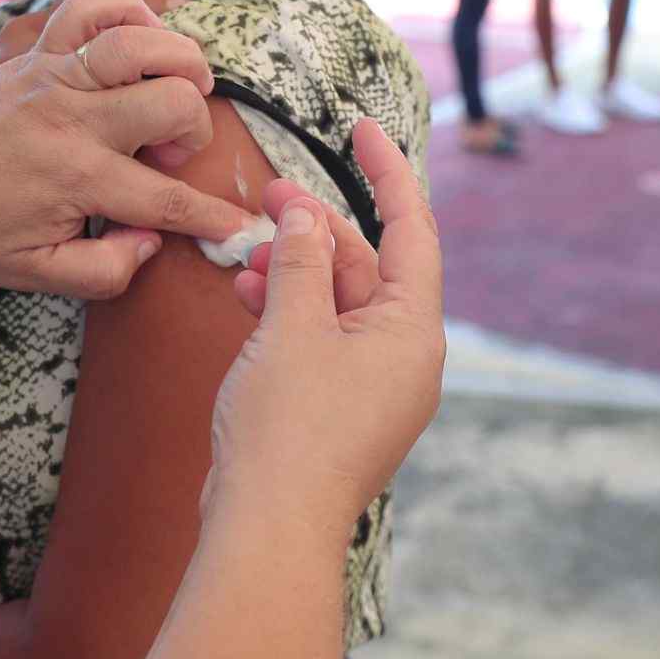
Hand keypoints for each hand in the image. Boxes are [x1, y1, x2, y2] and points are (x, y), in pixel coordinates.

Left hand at [0, 0, 252, 298]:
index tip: (242, 226)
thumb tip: (151, 243)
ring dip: (179, 62)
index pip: (167, 200)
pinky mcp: (40, 50)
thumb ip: (101, 271)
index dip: (215, 217)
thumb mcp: (32, 271)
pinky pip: (91, 5)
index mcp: (75, 178)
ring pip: (140, 42)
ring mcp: (56, 75)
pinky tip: (143, 38)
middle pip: (172, 101)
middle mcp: (73, 119)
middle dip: (196, 128)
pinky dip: (129, 8)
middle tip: (175, 152)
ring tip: (178, 89)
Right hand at [209, 121, 444, 539]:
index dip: (388, 173)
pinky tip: (248, 295)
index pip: (412, 230)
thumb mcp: (291, 328)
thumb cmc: (289, 432)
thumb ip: (302, 263)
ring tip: (247, 251)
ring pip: (338, 303)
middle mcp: (403, 357)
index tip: (361, 130)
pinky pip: (321, 339)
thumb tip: (310, 218)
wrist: (268, 529)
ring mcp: (372, 386)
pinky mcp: (339, 409)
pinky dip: (289, 312)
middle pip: (368, 266)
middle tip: (269, 197)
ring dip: (296, 271)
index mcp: (411, 331)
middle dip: (319, 228)